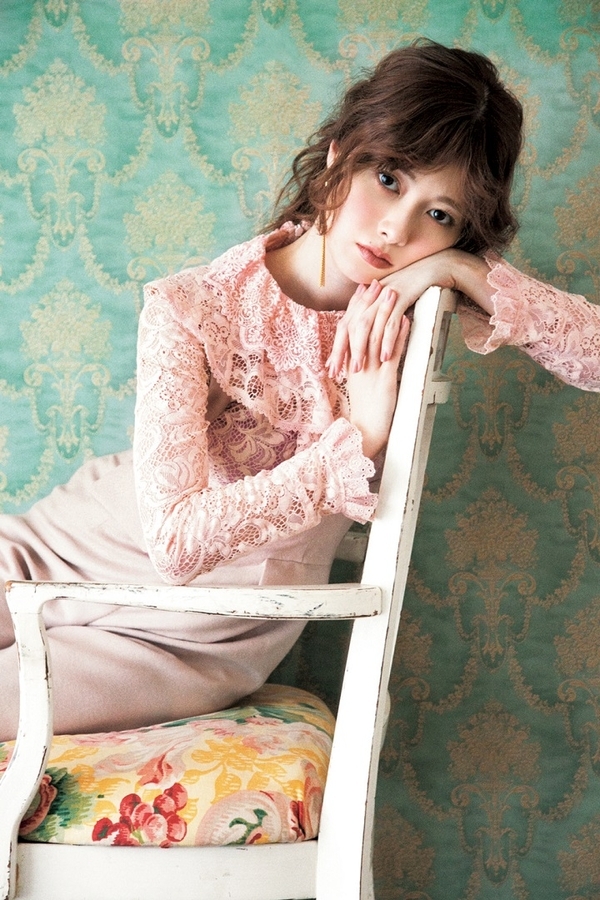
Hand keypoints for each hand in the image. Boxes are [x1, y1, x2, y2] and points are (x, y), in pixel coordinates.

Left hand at [327, 248, 493, 376]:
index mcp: (366, 300)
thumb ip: (377, 317)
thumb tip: (366, 339)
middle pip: (350, 326)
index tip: (332, 366)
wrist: (432, 268)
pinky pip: (390, 322)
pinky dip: (387, 340)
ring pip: (367, 325)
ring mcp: (384, 298)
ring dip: (361, 348)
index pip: (345, 325)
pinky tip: (384, 357)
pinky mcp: (400, 298)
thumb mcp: (389, 303)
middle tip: (337, 372)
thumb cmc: (411, 288)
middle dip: (342, 351)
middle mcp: (371, 298)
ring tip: (358, 368)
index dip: (337, 346)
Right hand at [343, 282, 410, 458]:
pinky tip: (406, 320)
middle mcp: (359, 364)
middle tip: (378, 283)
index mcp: (351, 363)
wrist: (365, 433)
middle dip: (370, 303)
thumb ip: (362, 367)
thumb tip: (367, 351)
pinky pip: (391, 353)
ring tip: (394, 294)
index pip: (351, 328)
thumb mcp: (361, 386)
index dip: (358, 308)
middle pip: (362, 326)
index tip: (363, 290)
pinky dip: (398, 335)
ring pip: (377, 335)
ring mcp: (371, 371)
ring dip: (386, 313)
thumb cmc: (366, 413)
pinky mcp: (385, 380)